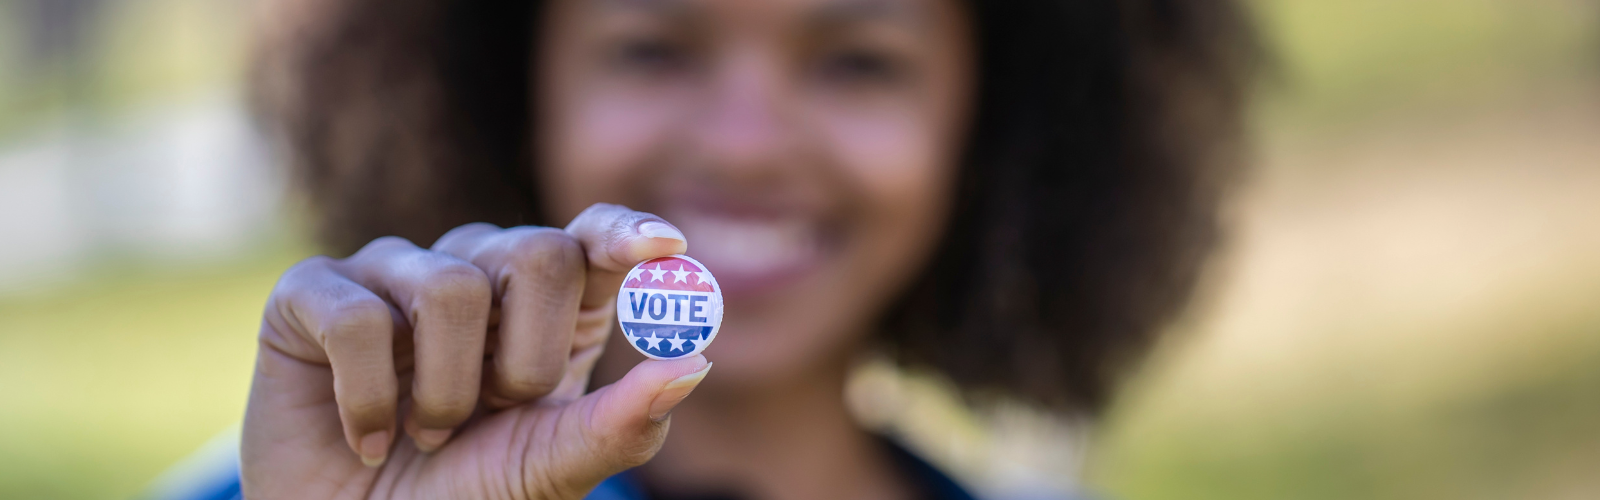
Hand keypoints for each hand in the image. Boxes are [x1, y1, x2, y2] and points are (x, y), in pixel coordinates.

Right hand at [242, 203, 709, 498]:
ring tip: (427, 434)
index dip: (626, 233)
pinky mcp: (313, 294)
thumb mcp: (554, 466)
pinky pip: (359, 316)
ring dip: (446, 392)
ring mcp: (394, 273)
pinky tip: (368, 440)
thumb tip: (697, 362)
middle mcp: (477, 272)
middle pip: (537, 252)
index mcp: (548, 306)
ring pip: (449, 286)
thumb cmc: (466, 497)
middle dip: (528, 356)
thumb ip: (624, 422)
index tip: (665, 248)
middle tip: (496, 413)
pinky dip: (370, 399)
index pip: (593, 238)